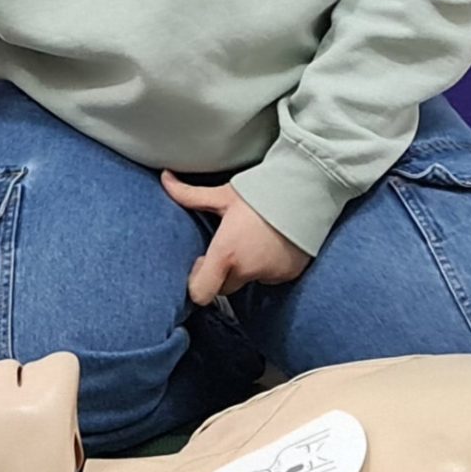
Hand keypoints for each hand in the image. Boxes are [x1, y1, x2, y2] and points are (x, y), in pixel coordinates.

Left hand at [164, 174, 310, 305]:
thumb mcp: (224, 194)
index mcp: (227, 253)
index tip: (202, 262)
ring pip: (250, 280)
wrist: (306, 189)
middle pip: (224, 287)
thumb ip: (190, 194)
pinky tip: (272, 242)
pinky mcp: (289, 273)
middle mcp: (248, 269)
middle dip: (222, 272)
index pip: (201, 293)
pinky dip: (269, 265)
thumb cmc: (262, 190)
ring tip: (254, 238)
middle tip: (229, 246)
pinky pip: (272, 276)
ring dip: (247, 268)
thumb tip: (164, 178)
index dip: (197, 281)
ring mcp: (271, 274)